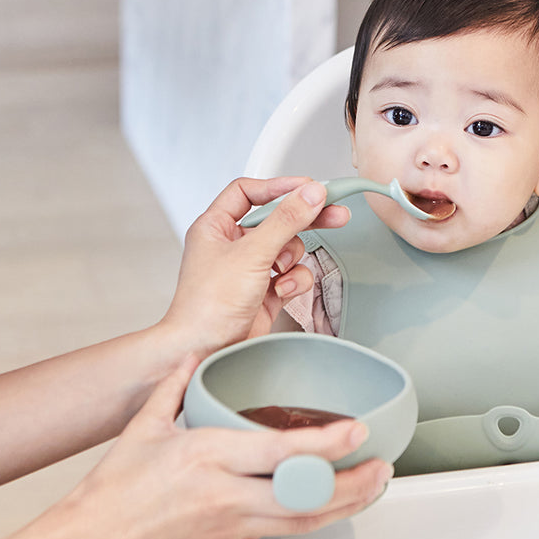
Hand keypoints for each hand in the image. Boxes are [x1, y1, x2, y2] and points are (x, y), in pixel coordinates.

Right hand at [56, 356, 391, 538]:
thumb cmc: (114, 490)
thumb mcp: (146, 425)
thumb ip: (178, 383)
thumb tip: (197, 353)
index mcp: (209, 456)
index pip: (281, 452)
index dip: (326, 444)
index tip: (356, 431)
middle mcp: (225, 495)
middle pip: (304, 496)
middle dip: (352, 483)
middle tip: (383, 465)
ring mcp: (230, 528)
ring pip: (300, 522)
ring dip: (344, 505)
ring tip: (372, 485)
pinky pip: (278, 533)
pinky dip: (309, 517)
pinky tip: (327, 503)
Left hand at [161, 177, 350, 358]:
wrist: (204, 352)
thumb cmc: (207, 306)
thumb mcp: (252, 253)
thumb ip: (286, 220)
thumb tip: (311, 193)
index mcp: (216, 227)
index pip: (249, 192)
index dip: (278, 186)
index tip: (308, 187)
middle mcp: (231, 245)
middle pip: (277, 219)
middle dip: (305, 219)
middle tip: (334, 213)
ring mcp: (249, 269)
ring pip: (288, 249)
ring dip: (292, 260)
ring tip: (281, 271)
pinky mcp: (265, 292)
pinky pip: (292, 276)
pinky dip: (293, 283)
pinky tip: (282, 292)